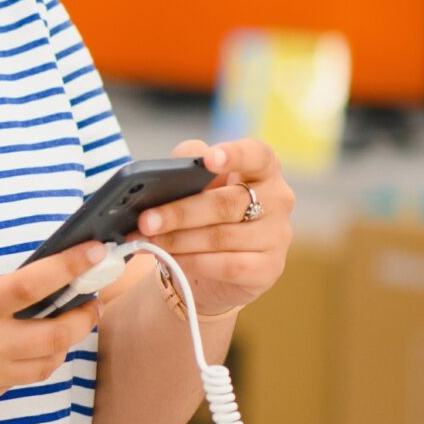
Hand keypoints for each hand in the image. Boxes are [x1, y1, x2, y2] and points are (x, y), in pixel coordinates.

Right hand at [0, 242, 110, 423]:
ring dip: (64, 342)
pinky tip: (28, 349)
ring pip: (45, 362)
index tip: (94, 250)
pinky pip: (18, 380)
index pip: (35, 283)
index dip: (72, 264)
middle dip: (85, 315)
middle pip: (58, 332)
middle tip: (91, 300)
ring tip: (66, 325)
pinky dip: (33, 362)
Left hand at [135, 138, 295, 316]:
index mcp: (263, 168)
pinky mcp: (268, 268)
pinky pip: (226, 265)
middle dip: (180, 212)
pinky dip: (191, 261)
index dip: (233, 155)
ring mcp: (277, 236)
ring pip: (222, 237)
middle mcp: (278, 199)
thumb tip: (167, 170)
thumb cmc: (203, 212)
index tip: (208, 160)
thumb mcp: (196, 182)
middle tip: (145, 220)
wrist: (212, 264)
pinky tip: (168, 258)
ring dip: (177, 240)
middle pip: (226, 204)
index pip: (256, 155)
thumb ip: (187, 166)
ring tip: (146, 240)